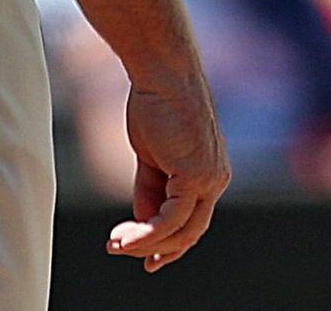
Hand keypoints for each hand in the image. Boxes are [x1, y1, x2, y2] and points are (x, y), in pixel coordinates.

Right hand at [107, 71, 229, 271]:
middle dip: (156, 249)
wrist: (162, 73)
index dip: (168, 243)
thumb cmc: (156, 104)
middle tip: (122, 250)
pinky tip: (124, 235)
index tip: (146, 257)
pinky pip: (171, 219)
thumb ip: (152, 187)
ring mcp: (209, 179)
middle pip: (189, 232)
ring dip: (145, 244)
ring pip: (181, 232)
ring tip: (116, 243)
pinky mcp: (196, 176)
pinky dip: (146, 233)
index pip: (192, 220)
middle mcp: (215, 180)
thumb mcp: (152, 154)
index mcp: (209, 173)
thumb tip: (143, 220)